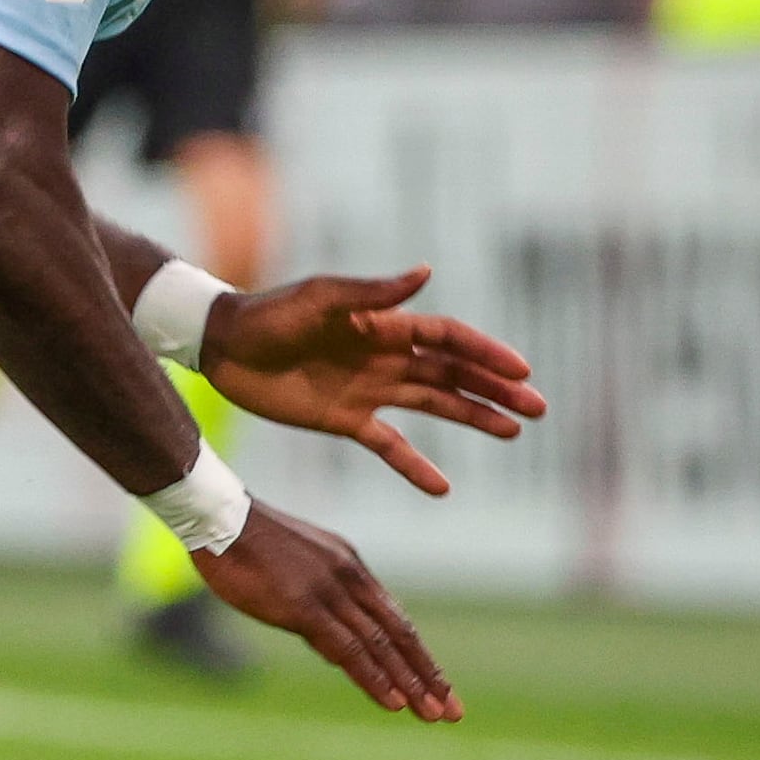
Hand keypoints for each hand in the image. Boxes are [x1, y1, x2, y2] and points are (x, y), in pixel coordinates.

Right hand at [194, 502, 458, 720]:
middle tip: (453, 711)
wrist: (219, 516)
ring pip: (381, 645)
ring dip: (410, 683)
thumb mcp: (296, 572)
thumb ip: (321, 610)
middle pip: (399, 634)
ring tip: (434, 714)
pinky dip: (375, 677)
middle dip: (428, 675)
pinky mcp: (304, 607)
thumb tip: (338, 651)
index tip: (437, 684)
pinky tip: (394, 700)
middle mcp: (349, 578)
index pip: (394, 619)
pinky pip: (349, 649)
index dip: (418, 655)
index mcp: (349, 567)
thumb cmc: (246, 543)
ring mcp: (329, 592)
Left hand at [198, 265, 542, 496]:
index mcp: (383, 324)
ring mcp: (368, 390)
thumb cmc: (268, 314)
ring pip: (433, 404)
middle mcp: (384, 357)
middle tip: (537, 410)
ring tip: (512, 432)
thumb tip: (427, 272)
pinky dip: (415, 465)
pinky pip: (390, 446)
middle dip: (494, 389)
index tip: (522, 372)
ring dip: (472, 417)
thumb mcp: (321, 299)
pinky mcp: (345, 420)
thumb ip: (373, 292)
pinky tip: (442, 487)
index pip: (447, 338)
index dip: (486, 353)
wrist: (223, 347)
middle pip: (452, 373)